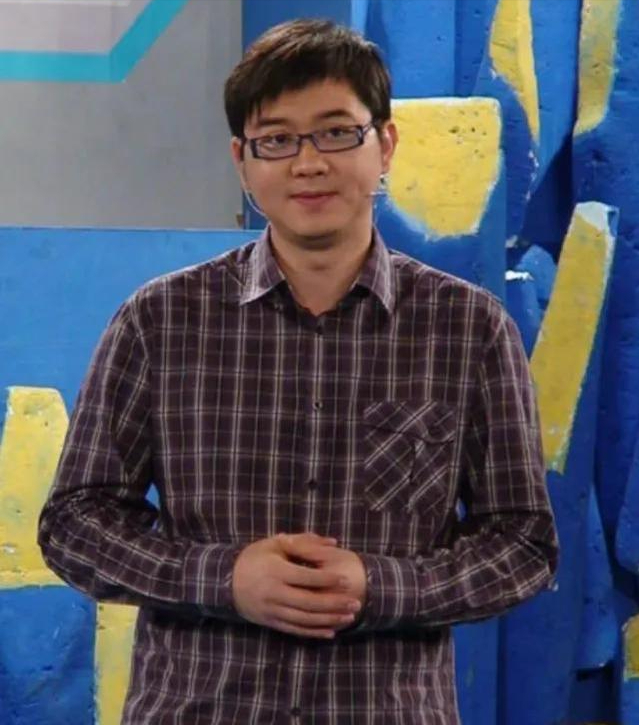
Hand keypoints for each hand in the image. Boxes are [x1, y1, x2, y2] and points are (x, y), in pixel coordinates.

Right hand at [232, 532, 362, 638]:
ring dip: (329, 620)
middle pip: (309, 602)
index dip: (328, 580)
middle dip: (335, 604)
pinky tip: (331, 631)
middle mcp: (274, 593)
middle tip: (356, 603)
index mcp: (276, 571)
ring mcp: (272, 610)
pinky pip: (295, 630)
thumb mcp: (275, 544)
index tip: (347, 580)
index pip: (307, 578)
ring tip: (349, 617)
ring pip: (305, 620)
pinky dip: (314, 632)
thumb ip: (305, 542)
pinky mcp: (270, 622)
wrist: (225, 580)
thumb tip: (333, 543)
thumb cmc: (254, 557)